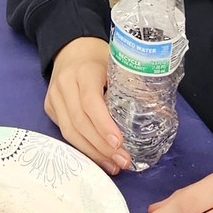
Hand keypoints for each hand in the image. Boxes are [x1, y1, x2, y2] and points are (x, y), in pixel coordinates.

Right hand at [45, 37, 130, 174]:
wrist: (71, 47)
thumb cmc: (98, 57)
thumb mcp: (117, 64)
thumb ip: (135, 86)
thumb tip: (163, 114)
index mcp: (84, 71)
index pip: (90, 101)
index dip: (103, 125)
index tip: (119, 143)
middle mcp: (65, 84)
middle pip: (79, 121)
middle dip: (101, 146)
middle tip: (123, 161)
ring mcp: (54, 97)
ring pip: (69, 131)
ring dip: (92, 152)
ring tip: (113, 165)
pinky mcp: (50, 107)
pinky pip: (65, 131)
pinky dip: (82, 147)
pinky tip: (99, 157)